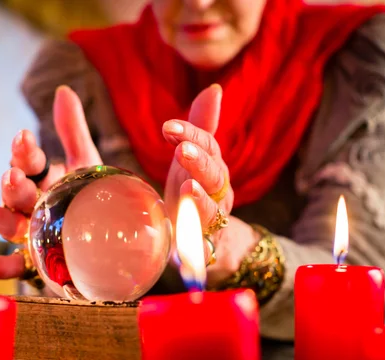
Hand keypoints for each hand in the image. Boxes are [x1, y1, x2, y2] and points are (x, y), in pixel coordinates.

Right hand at [0, 85, 101, 279]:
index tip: (24, 137)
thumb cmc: (93, 198)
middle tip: (13, 176)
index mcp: (43, 180)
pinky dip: (1, 267)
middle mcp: (32, 205)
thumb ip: (72, 131)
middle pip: (17, 194)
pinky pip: (17, 267)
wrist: (113, 240)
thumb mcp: (85, 164)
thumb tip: (63, 90)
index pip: (29, 163)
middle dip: (13, 185)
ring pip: (10, 225)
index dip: (24, 152)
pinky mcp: (37, 264)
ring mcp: (32, 234)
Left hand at [163, 85, 256, 287]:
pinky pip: (202, 241)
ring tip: (187, 187)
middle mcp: (217, 192)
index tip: (167, 127)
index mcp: (212, 168)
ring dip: (200, 198)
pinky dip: (195, 236)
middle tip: (181, 151)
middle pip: (214, 174)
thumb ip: (201, 127)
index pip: (208, 146)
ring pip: (212, 208)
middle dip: (199, 161)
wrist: (199, 238)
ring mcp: (211, 220)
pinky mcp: (201, 245)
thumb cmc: (190, 191)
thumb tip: (214, 89)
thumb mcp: (189, 159)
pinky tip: (185, 228)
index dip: (192, 135)